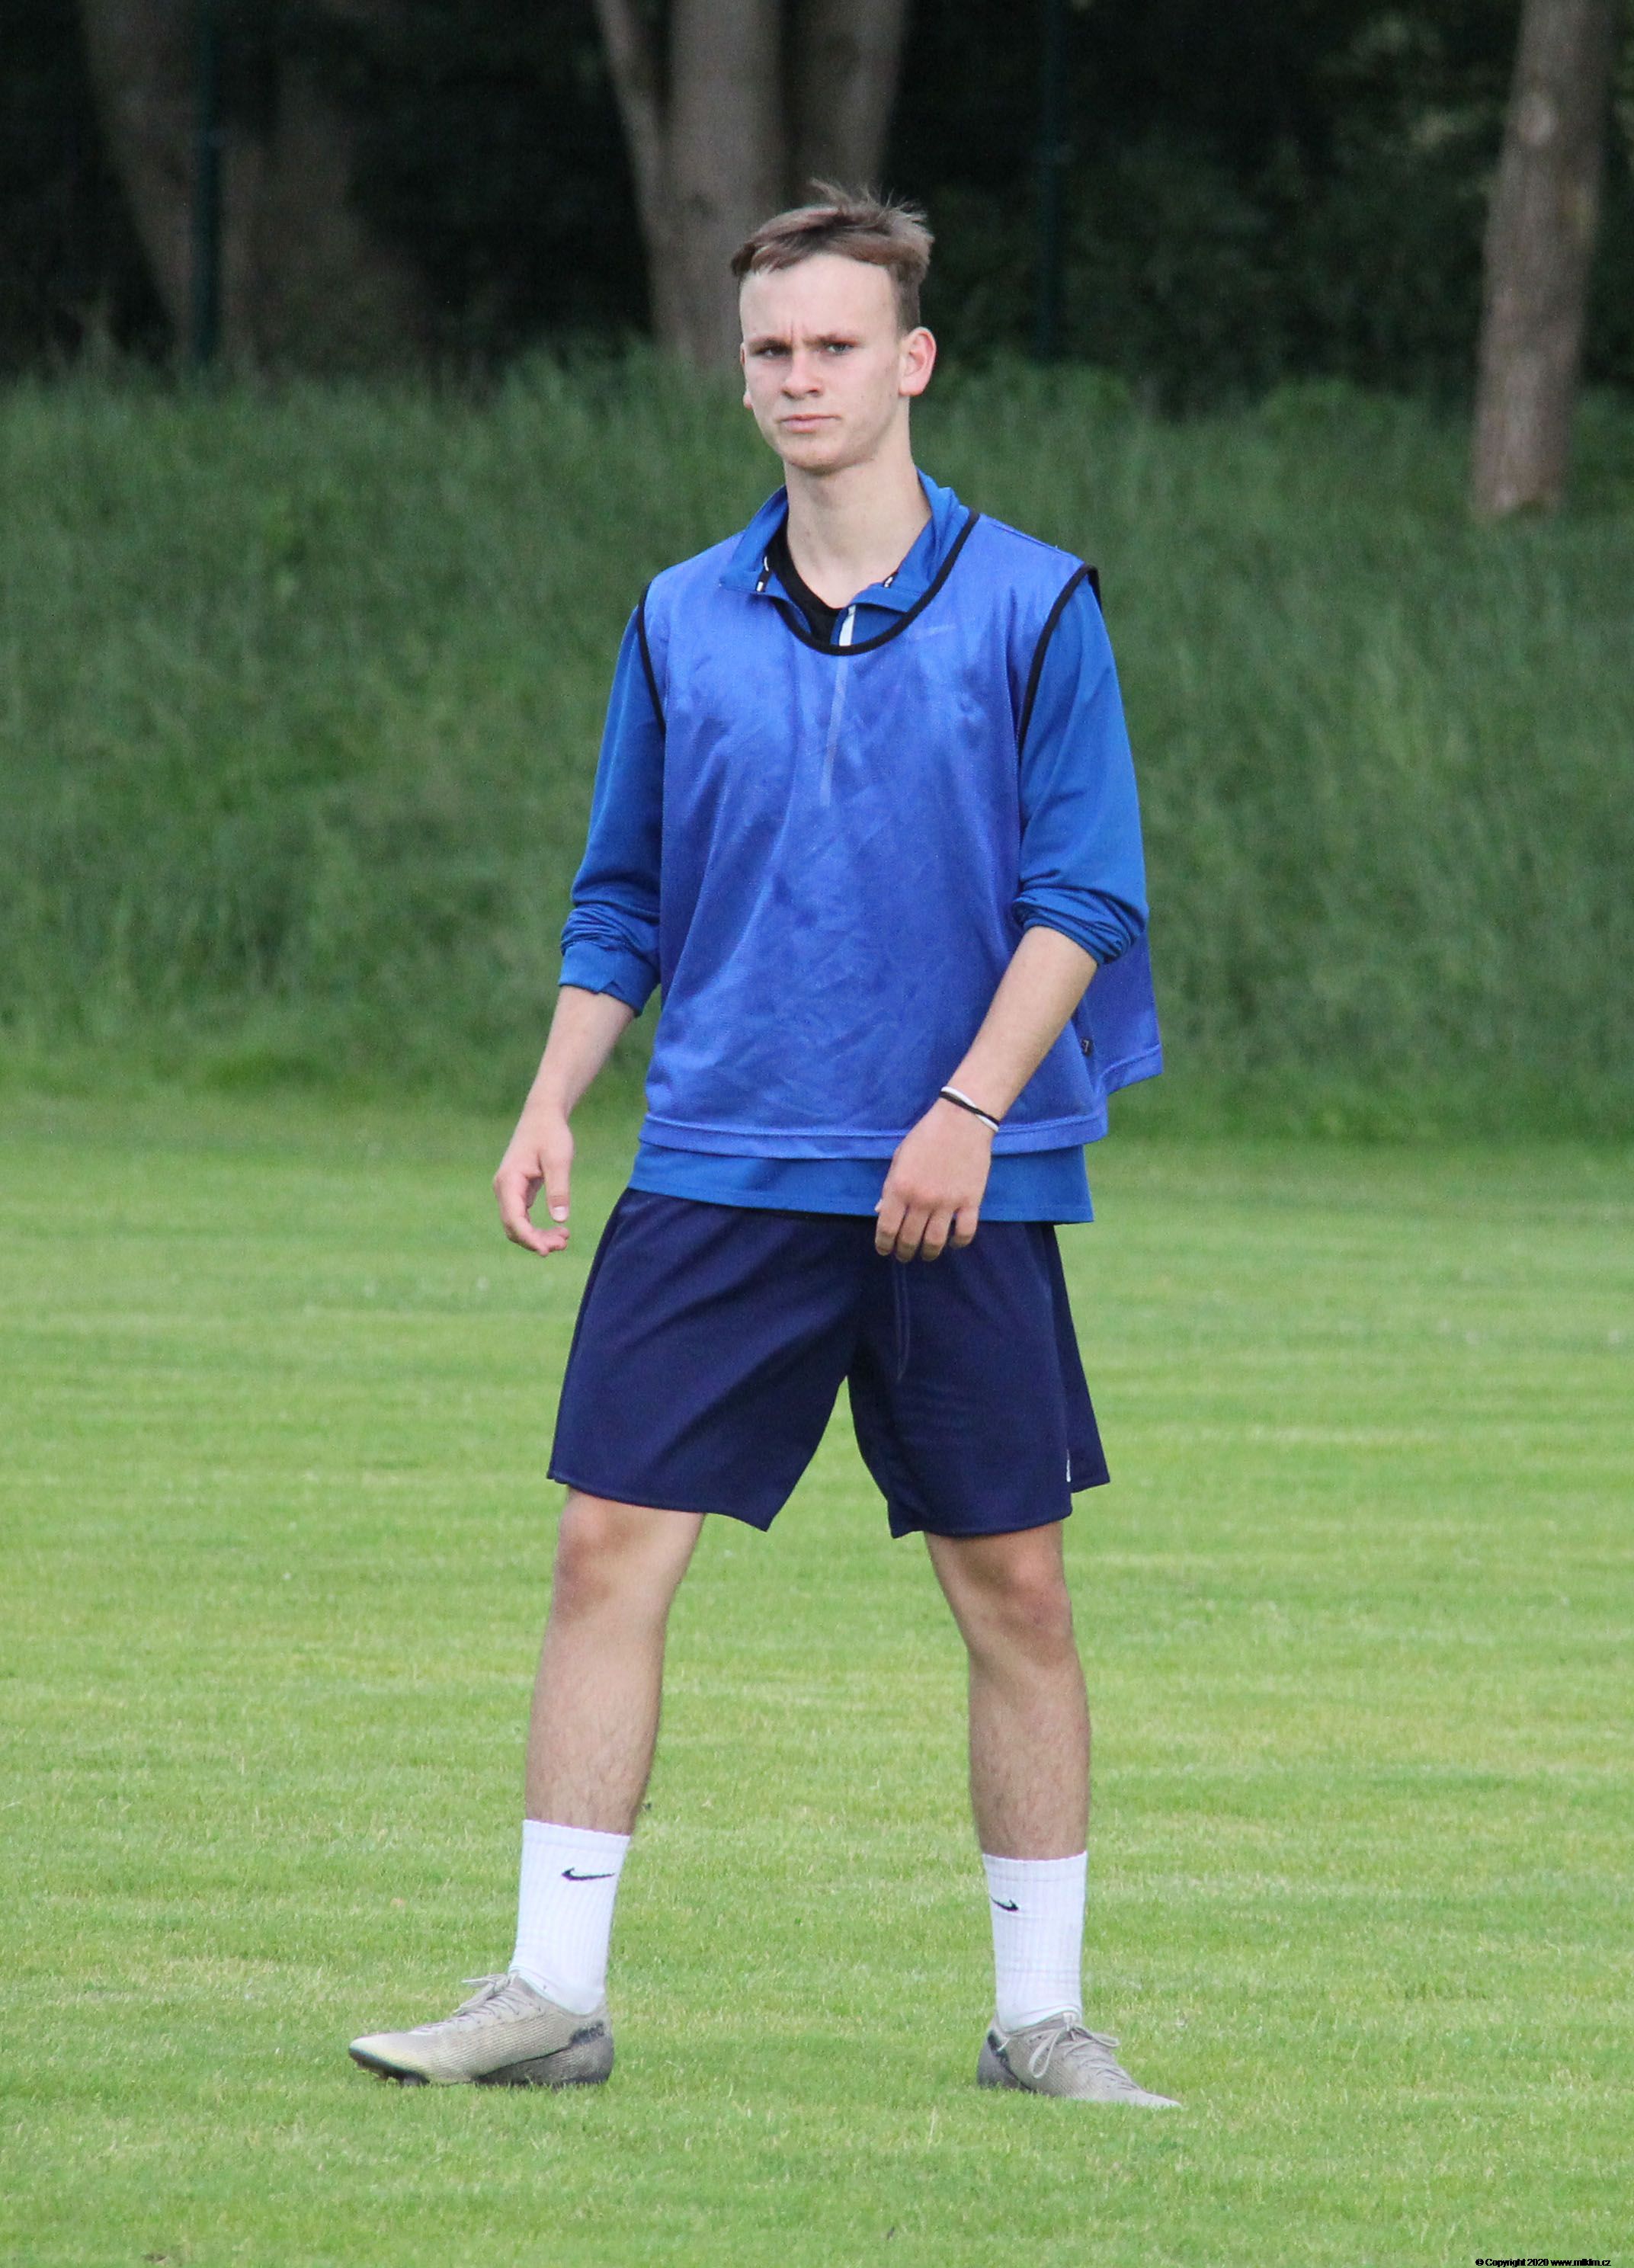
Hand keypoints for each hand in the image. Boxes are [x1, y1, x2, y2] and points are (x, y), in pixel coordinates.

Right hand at [493, 1105, 573, 1254]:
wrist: (543, 1116)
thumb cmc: (551, 1134)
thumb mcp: (559, 1160)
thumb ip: (559, 1188)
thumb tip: (560, 1219)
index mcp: (509, 1181)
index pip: (514, 1219)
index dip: (529, 1238)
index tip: (546, 1251)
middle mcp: (503, 1188)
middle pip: (513, 1227)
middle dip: (536, 1240)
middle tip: (564, 1244)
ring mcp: (508, 1191)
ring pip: (517, 1225)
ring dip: (538, 1236)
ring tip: (564, 1240)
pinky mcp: (516, 1191)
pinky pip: (522, 1218)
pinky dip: (537, 1228)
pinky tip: (558, 1230)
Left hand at [874, 1098, 992, 1261]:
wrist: (961, 1121)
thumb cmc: (925, 1136)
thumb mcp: (899, 1158)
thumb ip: (889, 1187)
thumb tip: (881, 1212)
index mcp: (899, 1187)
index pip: (887, 1228)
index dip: (883, 1244)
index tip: (884, 1250)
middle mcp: (921, 1200)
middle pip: (909, 1239)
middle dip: (904, 1252)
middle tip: (904, 1255)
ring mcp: (948, 1202)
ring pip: (935, 1241)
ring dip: (928, 1253)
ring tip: (926, 1255)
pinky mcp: (971, 1201)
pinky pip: (965, 1232)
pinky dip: (958, 1243)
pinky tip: (953, 1242)